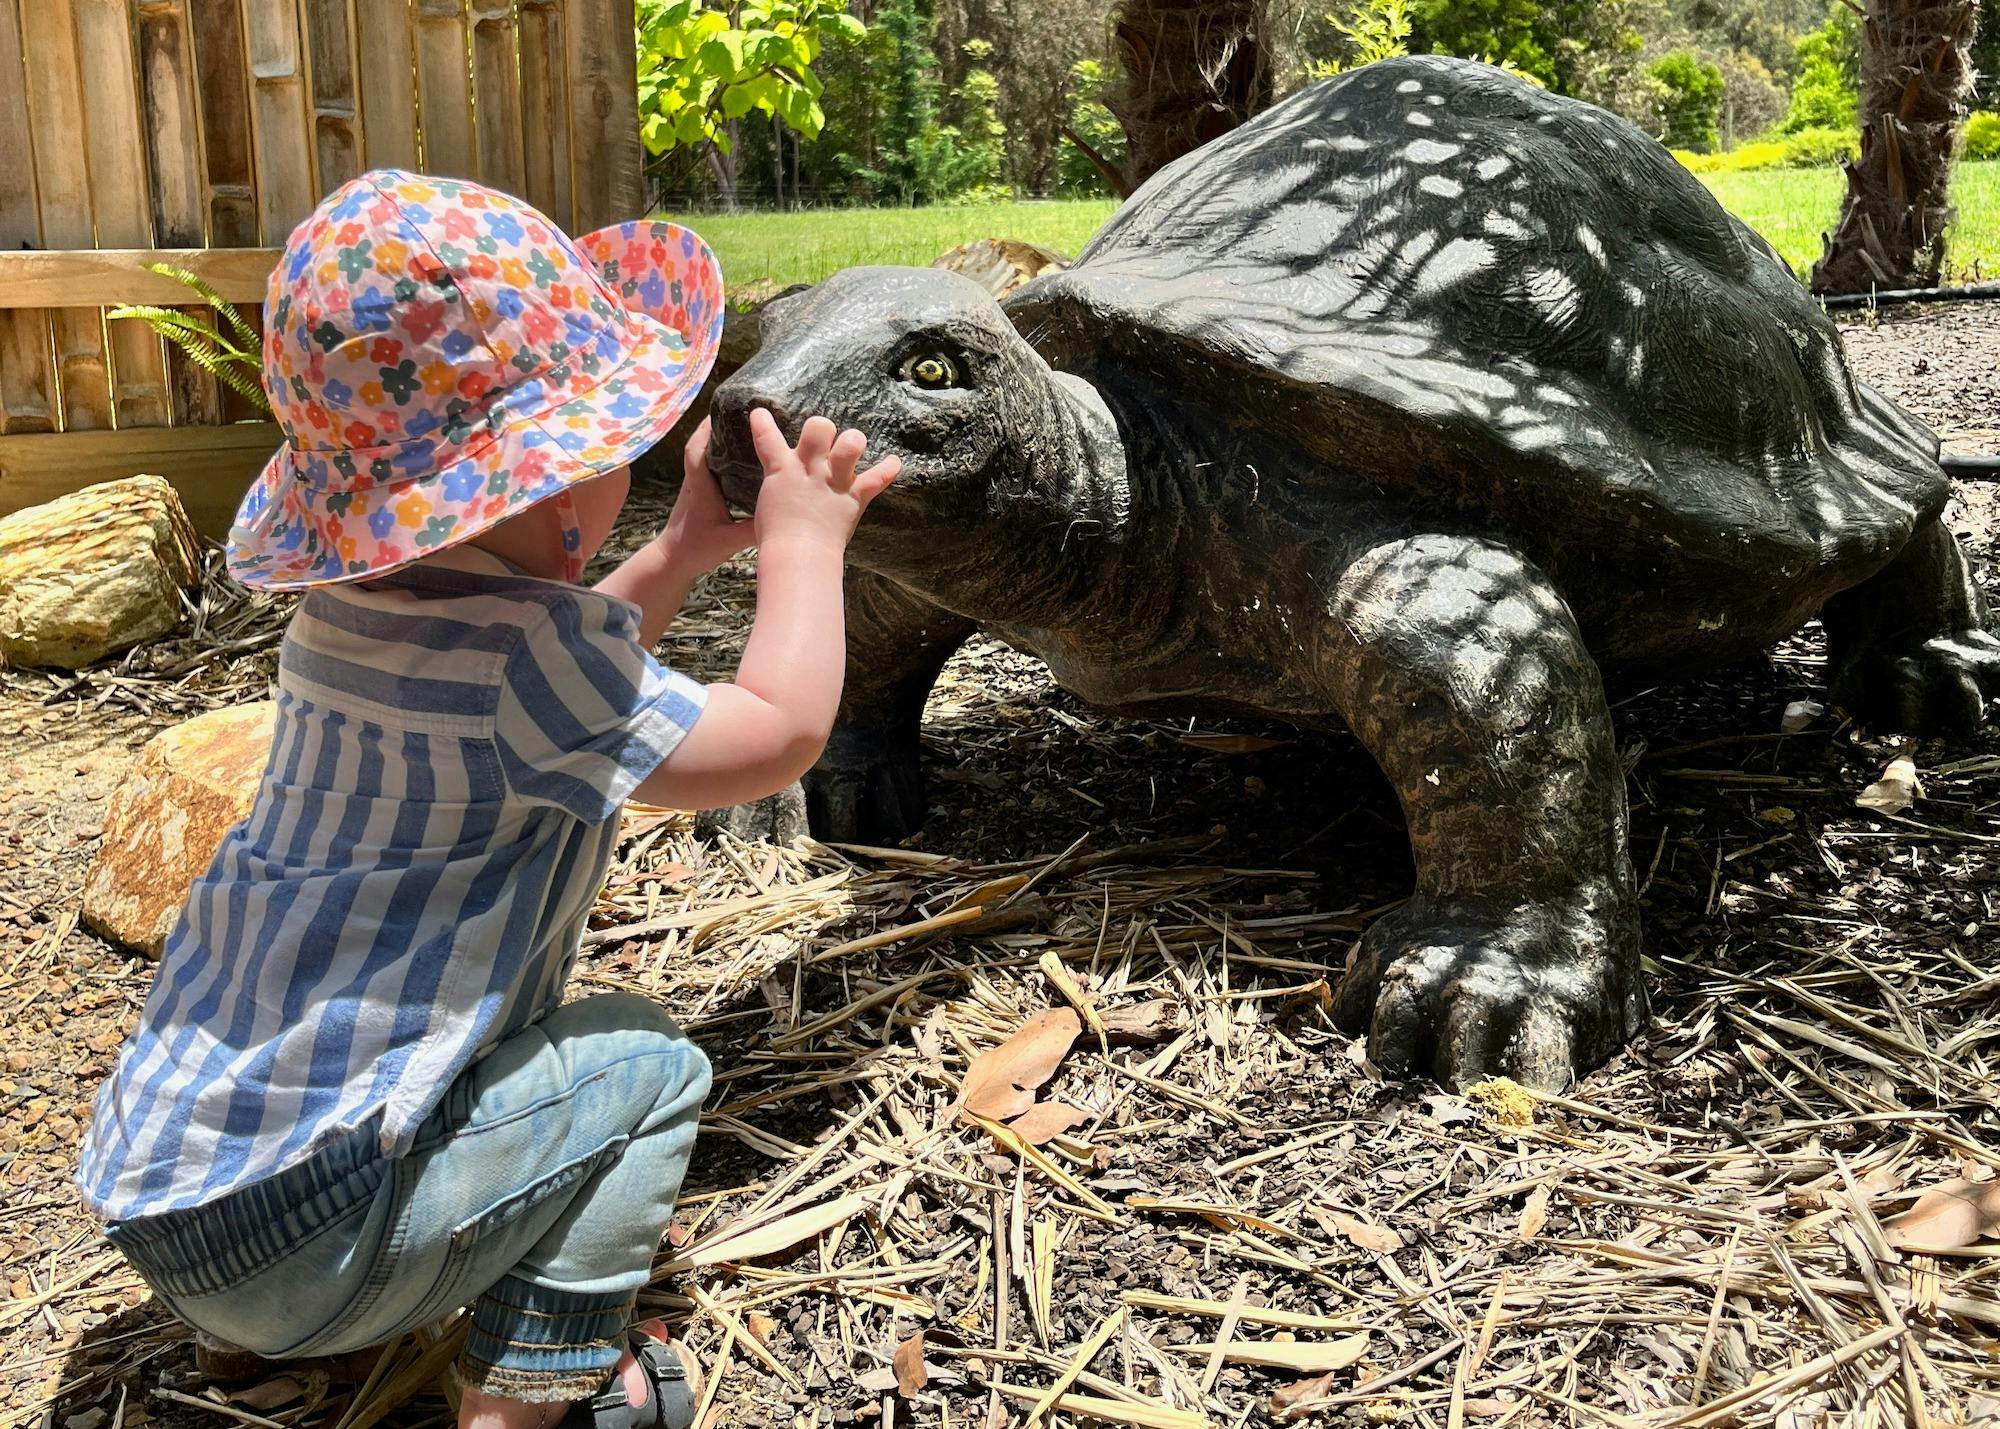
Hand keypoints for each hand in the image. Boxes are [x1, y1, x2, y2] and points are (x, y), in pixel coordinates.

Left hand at [660, 419, 754, 574]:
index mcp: (699, 487)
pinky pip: (708, 467)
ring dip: (717, 439)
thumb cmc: (695, 549)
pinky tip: (738, 456)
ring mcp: (694, 486)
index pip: (697, 450)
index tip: (724, 412)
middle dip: (716, 426)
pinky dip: (720, 455)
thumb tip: (783, 515)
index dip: (707, 429)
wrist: (671, 561)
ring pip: (703, 454)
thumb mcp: (728, 541)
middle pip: (700, 444)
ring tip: (742, 428)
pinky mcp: (697, 493)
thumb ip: (753, 529)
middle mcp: (694, 481)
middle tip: (740, 413)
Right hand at [748, 410, 898, 550]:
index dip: (763, 424)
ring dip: (853, 442)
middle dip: (821, 427)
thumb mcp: (763, 514)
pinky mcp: (854, 497)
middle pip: (818, 428)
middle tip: (823, 440)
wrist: (798, 555)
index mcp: (781, 471)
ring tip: (852, 446)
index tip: (761, 413)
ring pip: (850, 445)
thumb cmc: (776, 540)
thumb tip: (759, 511)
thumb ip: (767, 502)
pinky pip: (877, 478)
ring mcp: (834, 481)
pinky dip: (889, 469)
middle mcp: (810, 470)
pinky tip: (894, 462)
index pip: (767, 439)